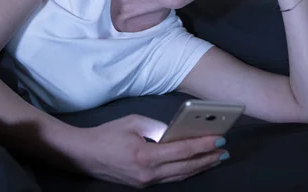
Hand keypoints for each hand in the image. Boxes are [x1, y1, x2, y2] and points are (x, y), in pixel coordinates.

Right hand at [70, 114, 227, 187]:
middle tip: (224, 150)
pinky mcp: (143, 184)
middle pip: (185, 167)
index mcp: (145, 155)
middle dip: (207, 158)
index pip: (181, 150)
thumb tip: (176, 132)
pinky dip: (186, 171)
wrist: (83, 155)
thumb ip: (157, 127)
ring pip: (180, 176)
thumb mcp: (133, 122)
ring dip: (200, 167)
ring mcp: (146, 182)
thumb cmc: (107, 135)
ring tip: (216, 158)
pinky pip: (170, 178)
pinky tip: (195, 165)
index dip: (202, 145)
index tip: (219, 139)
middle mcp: (148, 173)